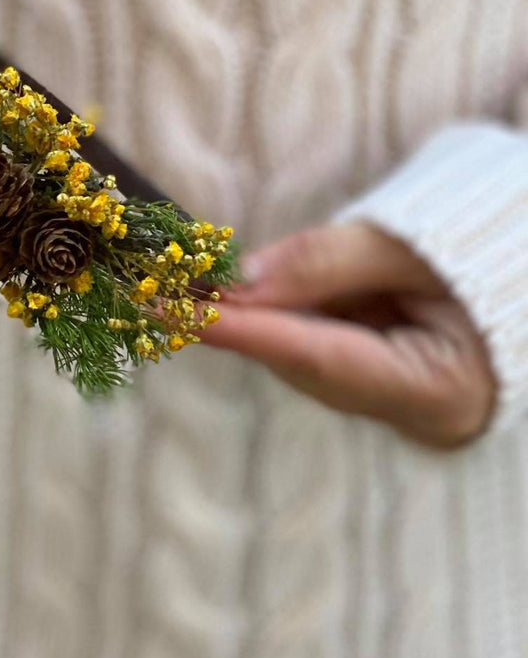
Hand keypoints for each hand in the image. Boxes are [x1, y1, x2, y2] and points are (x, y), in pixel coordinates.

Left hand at [200, 222, 496, 448]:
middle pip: (304, 362)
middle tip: (162, 287)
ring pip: (305, 355)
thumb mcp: (417, 247)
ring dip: (253, 316)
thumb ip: (329, 262)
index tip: (173, 313)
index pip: (318, 356)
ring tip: (191, 282)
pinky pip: (320, 344)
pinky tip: (241, 292)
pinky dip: (284, 315)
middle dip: (236, 322)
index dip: (241, 331)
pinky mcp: (384, 380)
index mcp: (440, 388)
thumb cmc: (497, 255)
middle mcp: (413, 410)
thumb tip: (239, 281)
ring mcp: (399, 401)